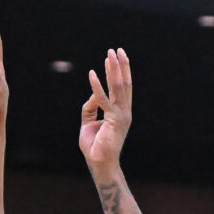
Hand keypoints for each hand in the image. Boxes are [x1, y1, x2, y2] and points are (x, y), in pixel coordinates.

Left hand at [79, 47, 133, 173]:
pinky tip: (92, 74)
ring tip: (110, 54)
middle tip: (116, 49)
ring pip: (118, 87)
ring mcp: (121, 116)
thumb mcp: (89, 123)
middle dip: (120, 65)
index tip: (117, 56)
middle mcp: (124, 112)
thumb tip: (92, 94)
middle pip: (123, 83)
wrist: (99, 163)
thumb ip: (90, 107)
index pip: (123, 88)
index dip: (121, 71)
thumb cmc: (94, 146)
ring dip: (113, 69)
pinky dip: (96, 86)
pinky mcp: (114, 120)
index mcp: (121, 112)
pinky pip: (103, 100)